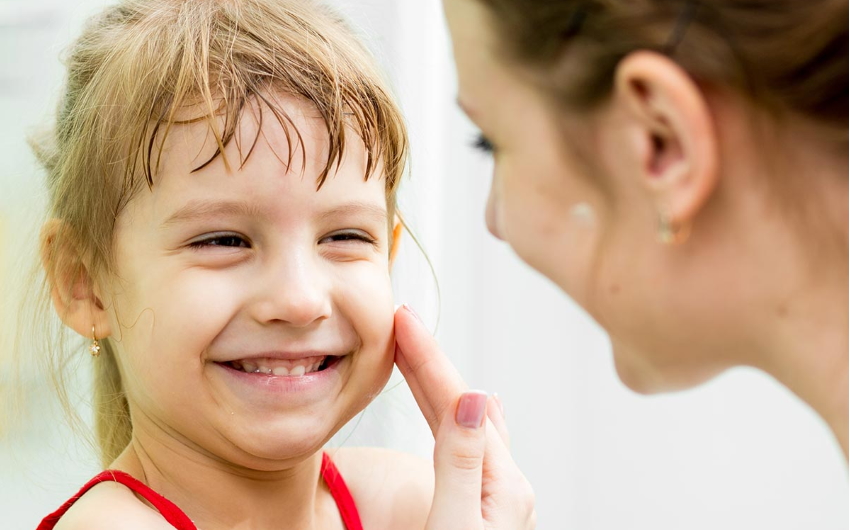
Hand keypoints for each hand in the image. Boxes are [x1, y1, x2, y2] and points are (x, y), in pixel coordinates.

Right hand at [394, 304, 535, 529]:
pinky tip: (473, 406)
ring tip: (417, 353)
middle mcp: (507, 487)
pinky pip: (466, 447)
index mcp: (505, 486)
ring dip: (437, 387)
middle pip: (461, 409)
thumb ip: (459, 464)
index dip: (428, 359)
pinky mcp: (483, 511)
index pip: (458, 406)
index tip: (404, 319)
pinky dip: (454, 419)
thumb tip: (474, 397)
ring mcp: (498, 498)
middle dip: (429, 364)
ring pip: (463, 426)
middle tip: (402, 321)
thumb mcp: (453, 525)